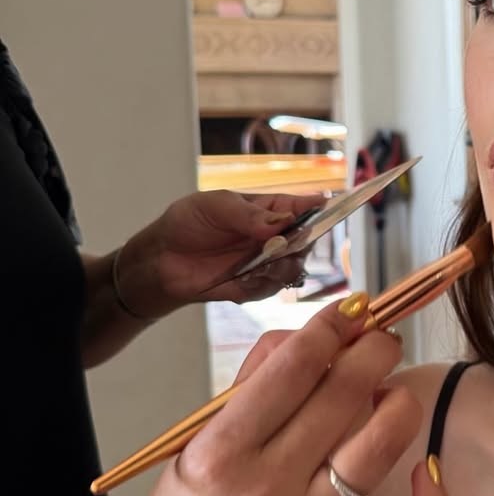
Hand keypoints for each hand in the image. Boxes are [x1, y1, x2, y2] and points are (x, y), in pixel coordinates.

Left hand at [116, 189, 325, 315]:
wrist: (160, 260)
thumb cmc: (187, 224)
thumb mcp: (214, 207)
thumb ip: (248, 215)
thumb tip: (283, 222)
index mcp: (269, 210)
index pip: (304, 207)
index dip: (322, 207)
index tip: (332, 207)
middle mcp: (274, 237)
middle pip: (307, 241)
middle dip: (299, 243)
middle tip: (282, 244)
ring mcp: (266, 264)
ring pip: (293, 268)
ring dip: (280, 266)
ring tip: (257, 264)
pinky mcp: (254, 287)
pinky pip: (271, 289)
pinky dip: (259, 284)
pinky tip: (240, 279)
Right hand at [117, 301, 450, 495]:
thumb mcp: (196, 436)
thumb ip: (253, 382)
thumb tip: (311, 336)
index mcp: (221, 454)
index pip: (293, 370)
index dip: (331, 327)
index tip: (349, 311)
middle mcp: (265, 494)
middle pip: (344, 399)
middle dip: (374, 352)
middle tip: (380, 339)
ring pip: (379, 452)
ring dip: (397, 405)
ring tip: (387, 393)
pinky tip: (426, 470)